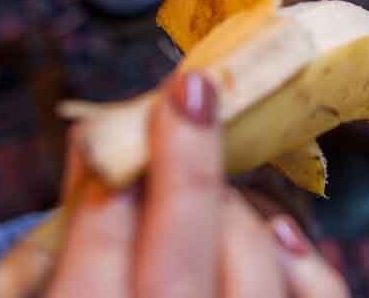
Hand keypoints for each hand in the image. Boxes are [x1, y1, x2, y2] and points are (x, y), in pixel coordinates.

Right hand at [43, 73, 347, 297]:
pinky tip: (280, 233)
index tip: (111, 134)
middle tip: (190, 93)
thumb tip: (94, 155)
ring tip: (218, 178)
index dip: (102, 198)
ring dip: (237, 209)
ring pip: (252, 275)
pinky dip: (304, 262)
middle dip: (185, 171)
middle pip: (179, 266)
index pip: (92, 274)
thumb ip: (64, 253)